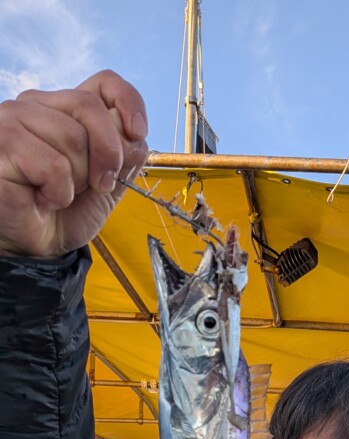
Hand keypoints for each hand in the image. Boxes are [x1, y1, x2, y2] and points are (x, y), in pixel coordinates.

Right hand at [0, 70, 147, 257]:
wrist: (33, 248)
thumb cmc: (62, 216)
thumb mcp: (106, 187)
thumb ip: (123, 159)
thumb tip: (136, 137)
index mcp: (64, 109)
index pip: (103, 83)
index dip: (127, 102)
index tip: (137, 133)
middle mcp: (37, 105)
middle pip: (90, 107)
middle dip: (107, 154)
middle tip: (98, 184)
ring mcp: (15, 119)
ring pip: (73, 137)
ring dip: (77, 180)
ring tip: (58, 194)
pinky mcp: (3, 141)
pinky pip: (54, 165)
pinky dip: (57, 193)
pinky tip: (41, 199)